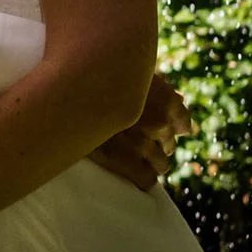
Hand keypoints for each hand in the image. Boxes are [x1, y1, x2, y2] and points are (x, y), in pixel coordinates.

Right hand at [89, 69, 191, 191]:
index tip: (166, 127)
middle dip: (159, 143)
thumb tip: (180, 100)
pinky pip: (147, 179)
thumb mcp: (132, 71)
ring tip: (138, 158)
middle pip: (170, 144)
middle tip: (143, 139)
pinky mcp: (124, 161)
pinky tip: (135, 172)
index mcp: (164, 99)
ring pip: (162, 164)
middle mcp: (158, 123)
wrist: (68, 90)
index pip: (183, 122)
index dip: (175, 126)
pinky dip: (144, 177)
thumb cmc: (101, 72)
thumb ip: (158, 86)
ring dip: (152, 161)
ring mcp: (142, 144)